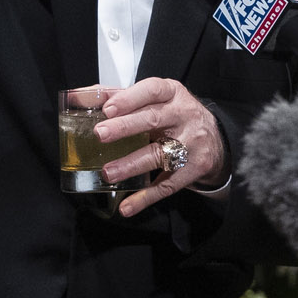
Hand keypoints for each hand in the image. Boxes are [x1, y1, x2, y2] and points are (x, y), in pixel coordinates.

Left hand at [71, 77, 227, 216]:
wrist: (217, 141)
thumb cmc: (175, 116)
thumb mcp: (157, 100)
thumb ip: (122, 97)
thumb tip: (81, 97)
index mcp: (173, 93)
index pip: (152, 90)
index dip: (129, 99)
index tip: (108, 109)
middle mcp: (185, 115)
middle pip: (153, 120)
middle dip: (125, 127)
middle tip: (100, 135)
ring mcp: (192, 143)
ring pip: (159, 154)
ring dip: (131, 165)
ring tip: (107, 173)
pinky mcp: (194, 168)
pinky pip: (167, 185)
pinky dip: (145, 197)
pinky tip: (126, 207)